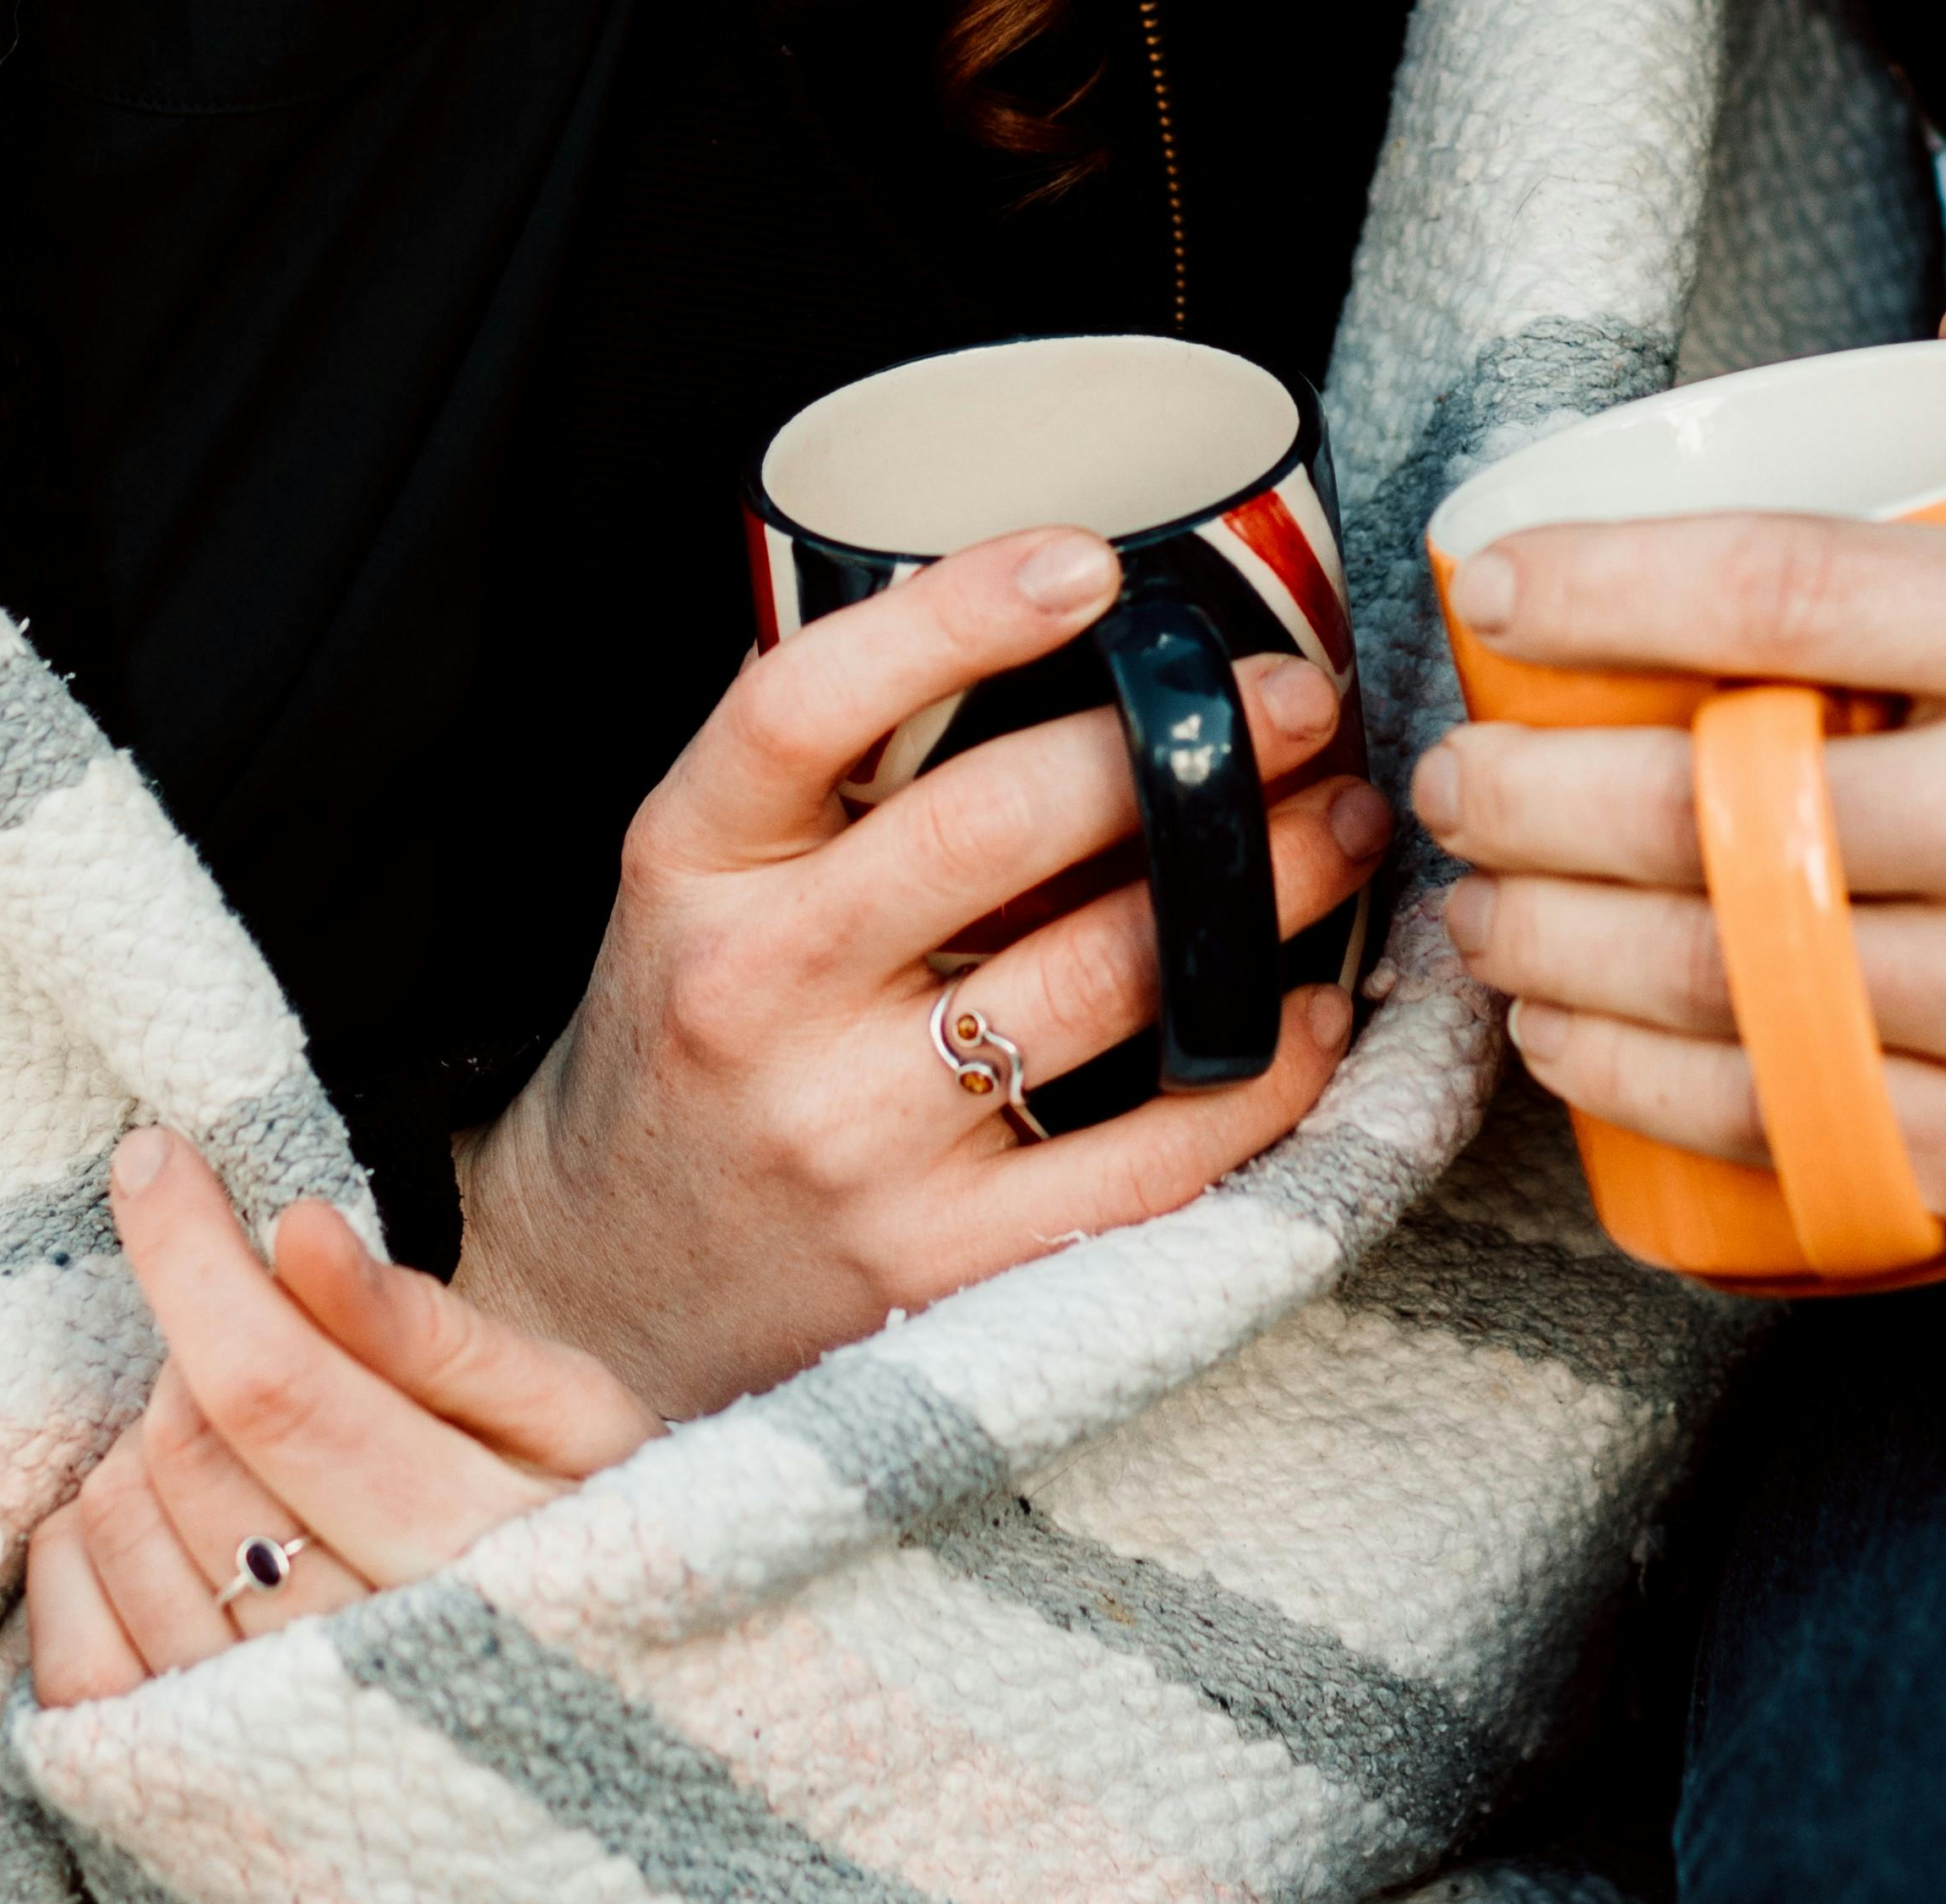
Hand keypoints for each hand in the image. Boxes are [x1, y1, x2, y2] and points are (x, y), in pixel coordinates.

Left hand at [26, 1128, 660, 1707]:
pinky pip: (71, 1641)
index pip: (276, 1385)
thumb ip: (439, 1336)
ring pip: (123, 1526)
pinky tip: (167, 1521)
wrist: (626, 1750)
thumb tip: (300, 1232)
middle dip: (202, 1347)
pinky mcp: (190, 1784)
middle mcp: (366, 1660)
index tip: (153, 1162)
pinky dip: (84, 1552)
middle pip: (191, 1445)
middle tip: (276, 1343)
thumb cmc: (600, 1542)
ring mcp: (267, 1736)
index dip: (194, 1258)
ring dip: (152, 1444)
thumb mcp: (578, 1420)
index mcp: (475, 1546)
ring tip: (252, 1444)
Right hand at [454, 526, 1389, 1416]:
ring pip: (1109, 976)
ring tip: (1340, 827)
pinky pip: (1151, 1153)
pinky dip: (1257, 1073)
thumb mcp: (698, 890)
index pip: (806, 704)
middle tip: (1301, 701)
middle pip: (996, 824)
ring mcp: (851, 1137)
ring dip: (1264, 887)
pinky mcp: (942, 1262)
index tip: (1094, 563)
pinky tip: (1308, 1011)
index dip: (954, 616)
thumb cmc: (689, 1053)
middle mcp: (756, 994)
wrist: (605, 1296)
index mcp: (687, 867)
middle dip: (1183, 749)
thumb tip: (1051, 641)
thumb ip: (827, 782)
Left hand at [1418, 305, 1945, 1281]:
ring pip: (1708, 979)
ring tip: (1484, 910)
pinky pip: (1773, 1118)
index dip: (1600, 587)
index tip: (1503, 589)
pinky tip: (1572, 1040)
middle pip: (1700, 806)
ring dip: (1548, 944)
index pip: (1788, 593)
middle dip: (1523, 792)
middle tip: (1459, 778)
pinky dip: (1638, 1083)